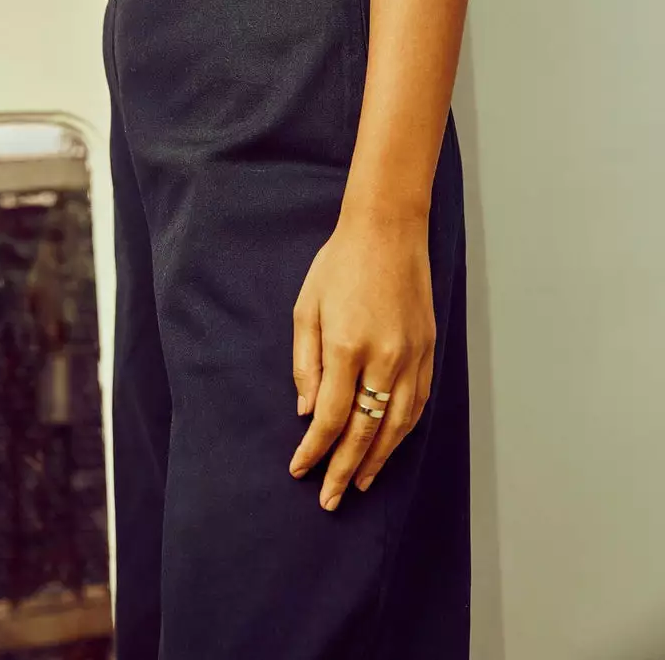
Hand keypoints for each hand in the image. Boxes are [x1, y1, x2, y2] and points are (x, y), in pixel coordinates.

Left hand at [289, 209, 435, 510]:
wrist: (388, 230)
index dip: (314, 451)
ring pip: (397, 425)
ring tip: (361, 483)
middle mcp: (384, 358)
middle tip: (331, 499)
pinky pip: (418, 402)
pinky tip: (389, 445)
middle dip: (345, 470)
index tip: (299, 470)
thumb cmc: (340, 264)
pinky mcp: (429, 350)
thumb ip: (306, 363)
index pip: (330, 418)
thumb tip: (307, 411)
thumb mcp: (307, 308)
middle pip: (364, 431)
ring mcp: (412, 356)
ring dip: (378, 459)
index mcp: (347, 347)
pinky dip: (403, 431)